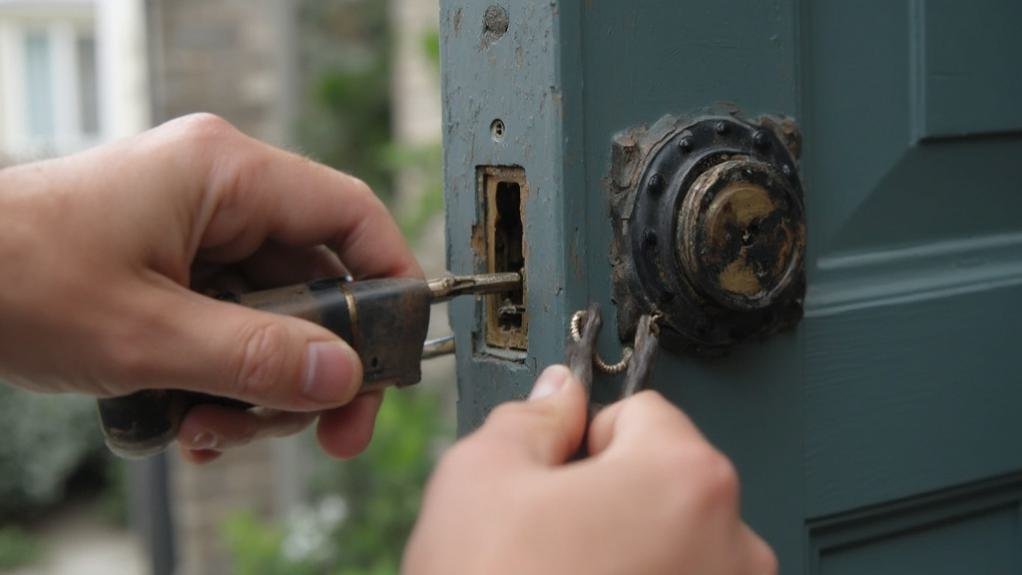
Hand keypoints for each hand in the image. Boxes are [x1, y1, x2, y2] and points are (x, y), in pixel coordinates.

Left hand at [0, 114, 421, 461]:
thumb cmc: (8, 274)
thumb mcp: (144, 334)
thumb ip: (254, 357)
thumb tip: (342, 376)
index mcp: (224, 174)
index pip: (349, 214)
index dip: (390, 281)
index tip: (400, 350)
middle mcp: (217, 196)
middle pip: (315, 281)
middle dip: (315, 364)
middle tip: (324, 427)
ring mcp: (192, 235)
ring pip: (272, 316)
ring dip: (259, 384)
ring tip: (217, 426)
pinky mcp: (170, 271)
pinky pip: (228, 326)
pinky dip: (223, 378)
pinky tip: (192, 418)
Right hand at [403, 366, 776, 574]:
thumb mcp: (478, 480)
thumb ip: (530, 417)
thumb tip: (556, 394)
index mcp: (684, 480)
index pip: (640, 413)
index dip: (583, 441)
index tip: (557, 475)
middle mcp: (732, 547)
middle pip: (665, 484)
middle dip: (610, 502)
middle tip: (549, 544)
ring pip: (673, 548)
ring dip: (628, 558)